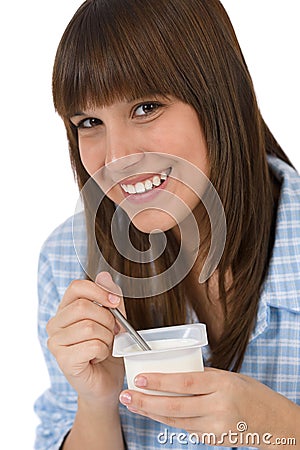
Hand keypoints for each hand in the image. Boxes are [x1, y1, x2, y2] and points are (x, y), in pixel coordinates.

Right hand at [47, 271, 124, 406]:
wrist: (106, 383)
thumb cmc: (108, 351)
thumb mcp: (114, 319)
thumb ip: (110, 298)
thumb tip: (103, 275)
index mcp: (66, 310)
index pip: (76, 287)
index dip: (99, 291)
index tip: (114, 303)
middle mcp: (55, 325)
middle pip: (83, 307)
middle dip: (107, 320)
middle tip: (113, 332)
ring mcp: (56, 343)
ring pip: (89, 327)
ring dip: (106, 338)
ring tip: (105, 346)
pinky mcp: (63, 361)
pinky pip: (92, 346)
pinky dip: (103, 351)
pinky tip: (99, 357)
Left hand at [119, 368, 298, 447]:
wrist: (273, 422)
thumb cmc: (250, 393)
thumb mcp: (229, 376)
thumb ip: (203, 377)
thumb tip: (173, 374)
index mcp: (222, 384)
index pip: (185, 383)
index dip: (160, 381)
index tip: (139, 378)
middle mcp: (218, 407)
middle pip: (175, 406)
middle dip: (146, 402)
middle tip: (126, 396)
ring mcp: (216, 427)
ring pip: (176, 421)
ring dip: (152, 413)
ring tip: (133, 404)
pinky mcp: (214, 440)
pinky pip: (186, 429)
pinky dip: (169, 420)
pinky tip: (155, 413)